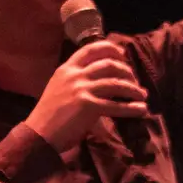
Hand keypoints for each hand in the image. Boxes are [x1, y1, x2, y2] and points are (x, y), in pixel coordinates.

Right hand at [25, 40, 147, 156]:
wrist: (39, 133)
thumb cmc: (48, 114)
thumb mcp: (58, 88)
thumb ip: (75, 80)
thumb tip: (99, 80)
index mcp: (66, 69)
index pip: (91, 49)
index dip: (110, 49)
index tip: (123, 54)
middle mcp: (74, 75)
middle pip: (109, 64)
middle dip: (127, 71)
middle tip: (134, 81)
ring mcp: (81, 89)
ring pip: (116, 83)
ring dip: (133, 89)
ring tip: (142, 96)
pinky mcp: (89, 106)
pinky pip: (117, 105)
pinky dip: (132, 108)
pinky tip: (141, 110)